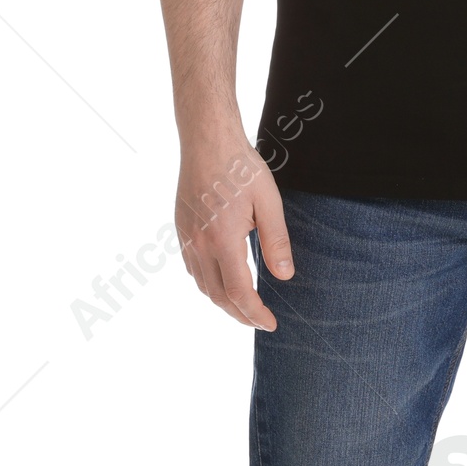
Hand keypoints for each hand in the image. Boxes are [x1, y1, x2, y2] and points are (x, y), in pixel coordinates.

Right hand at [174, 132, 293, 328]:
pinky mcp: (181, 230)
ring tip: (244, 307)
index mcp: (223, 241)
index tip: (271, 324)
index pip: (238, 292)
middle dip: (239, 314)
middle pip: (217, 296)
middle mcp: (200, 245)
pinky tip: (222, 281)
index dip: (255, 313)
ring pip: (202, 286)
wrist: (207, 141)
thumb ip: (276, 240)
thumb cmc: (241, 167)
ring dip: (223, 302)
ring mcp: (186, 239)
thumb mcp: (269, 200)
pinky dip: (208, 285)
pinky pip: (193, 269)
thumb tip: (285, 276)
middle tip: (260, 321)